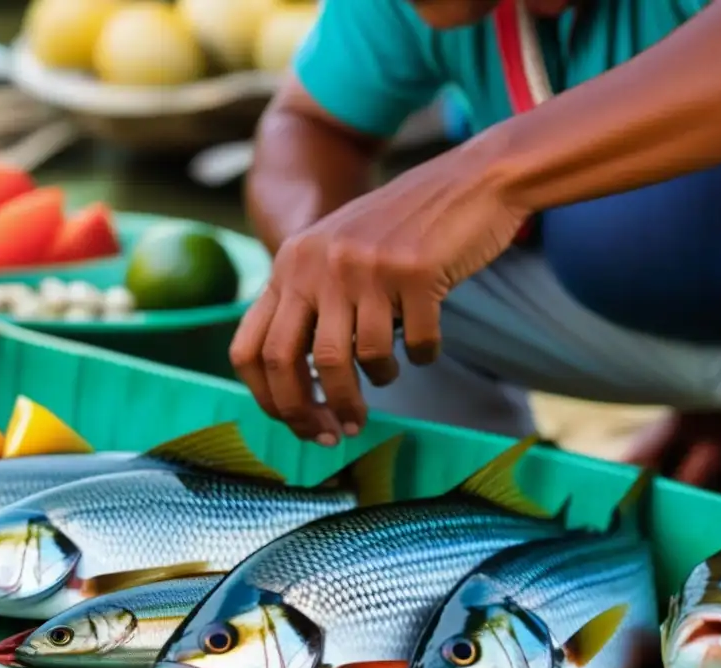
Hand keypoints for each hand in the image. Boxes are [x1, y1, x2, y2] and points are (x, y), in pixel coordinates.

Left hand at [230, 138, 527, 444]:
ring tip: (389, 373)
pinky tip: (426, 345)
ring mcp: (367, 266)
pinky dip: (423, 355)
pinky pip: (415, 344)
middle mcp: (319, 263)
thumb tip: (295, 385)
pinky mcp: (417, 272)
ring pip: (355, 360)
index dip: (270, 400)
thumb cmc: (403, 230)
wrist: (470, 182)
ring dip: (375, 382)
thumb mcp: (337, 253)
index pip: (251, 348)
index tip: (300, 423)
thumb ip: (310, 301)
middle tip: (339, 432)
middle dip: (313, 411)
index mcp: (291, 263)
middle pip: (293, 363)